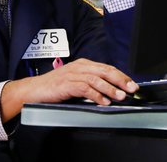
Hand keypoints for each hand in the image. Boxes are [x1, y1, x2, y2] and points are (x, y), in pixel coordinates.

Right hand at [0, 58, 138, 121]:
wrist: (34, 90)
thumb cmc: (54, 87)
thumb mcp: (75, 82)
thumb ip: (90, 84)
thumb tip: (110, 92)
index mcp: (83, 64)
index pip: (107, 68)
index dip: (121, 76)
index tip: (132, 84)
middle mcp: (79, 67)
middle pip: (105, 71)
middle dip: (120, 80)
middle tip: (131, 89)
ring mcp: (72, 74)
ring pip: (97, 79)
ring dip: (110, 88)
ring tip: (120, 96)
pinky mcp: (66, 84)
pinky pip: (85, 88)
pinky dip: (96, 95)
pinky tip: (103, 101)